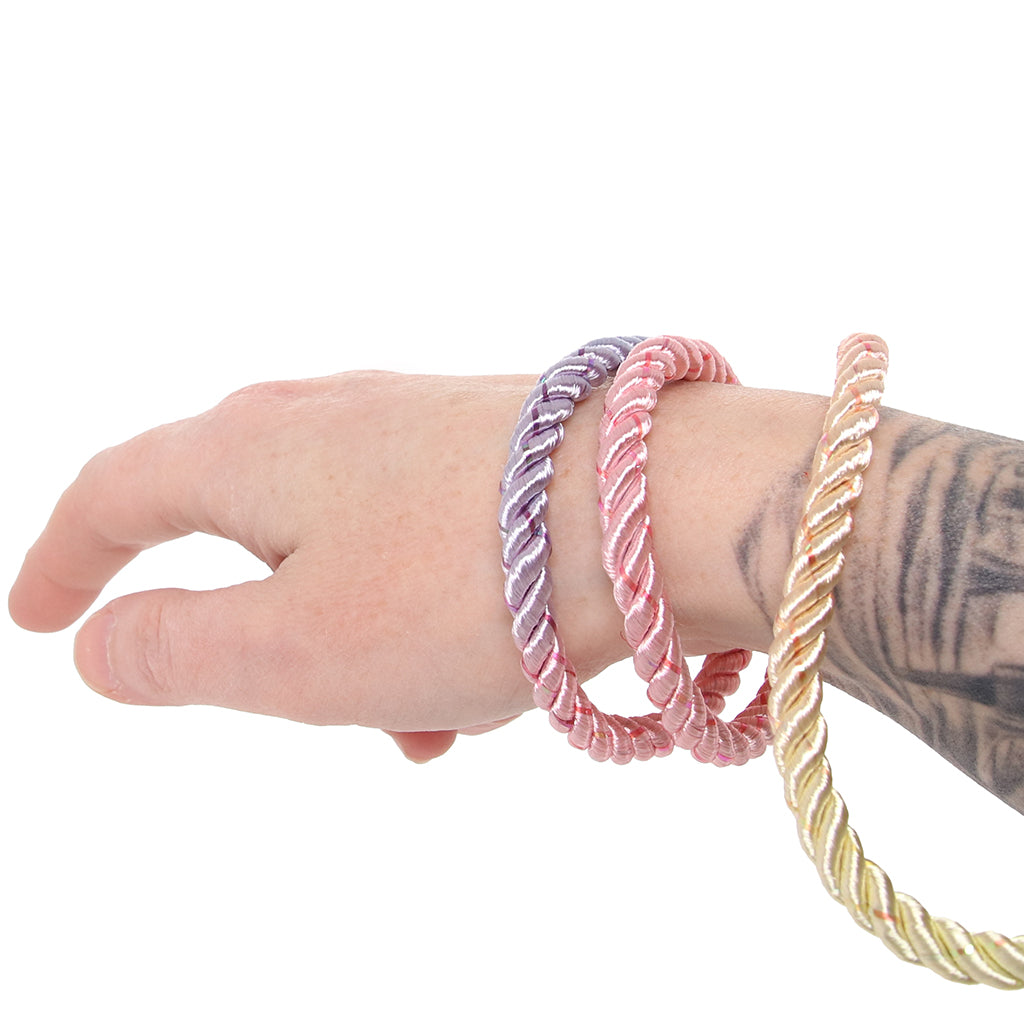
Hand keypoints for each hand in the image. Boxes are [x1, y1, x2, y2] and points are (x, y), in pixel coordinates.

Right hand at [9, 371, 627, 760]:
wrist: (669, 507)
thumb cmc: (475, 578)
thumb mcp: (294, 649)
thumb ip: (178, 651)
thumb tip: (103, 645)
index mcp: (256, 452)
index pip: (121, 490)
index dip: (68, 556)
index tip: (40, 615)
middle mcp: (336, 419)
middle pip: (240, 519)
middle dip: (250, 621)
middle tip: (276, 695)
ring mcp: (424, 428)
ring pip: (349, 549)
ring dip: (362, 643)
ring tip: (420, 723)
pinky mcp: (501, 457)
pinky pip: (431, 549)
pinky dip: (429, 622)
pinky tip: (484, 684)